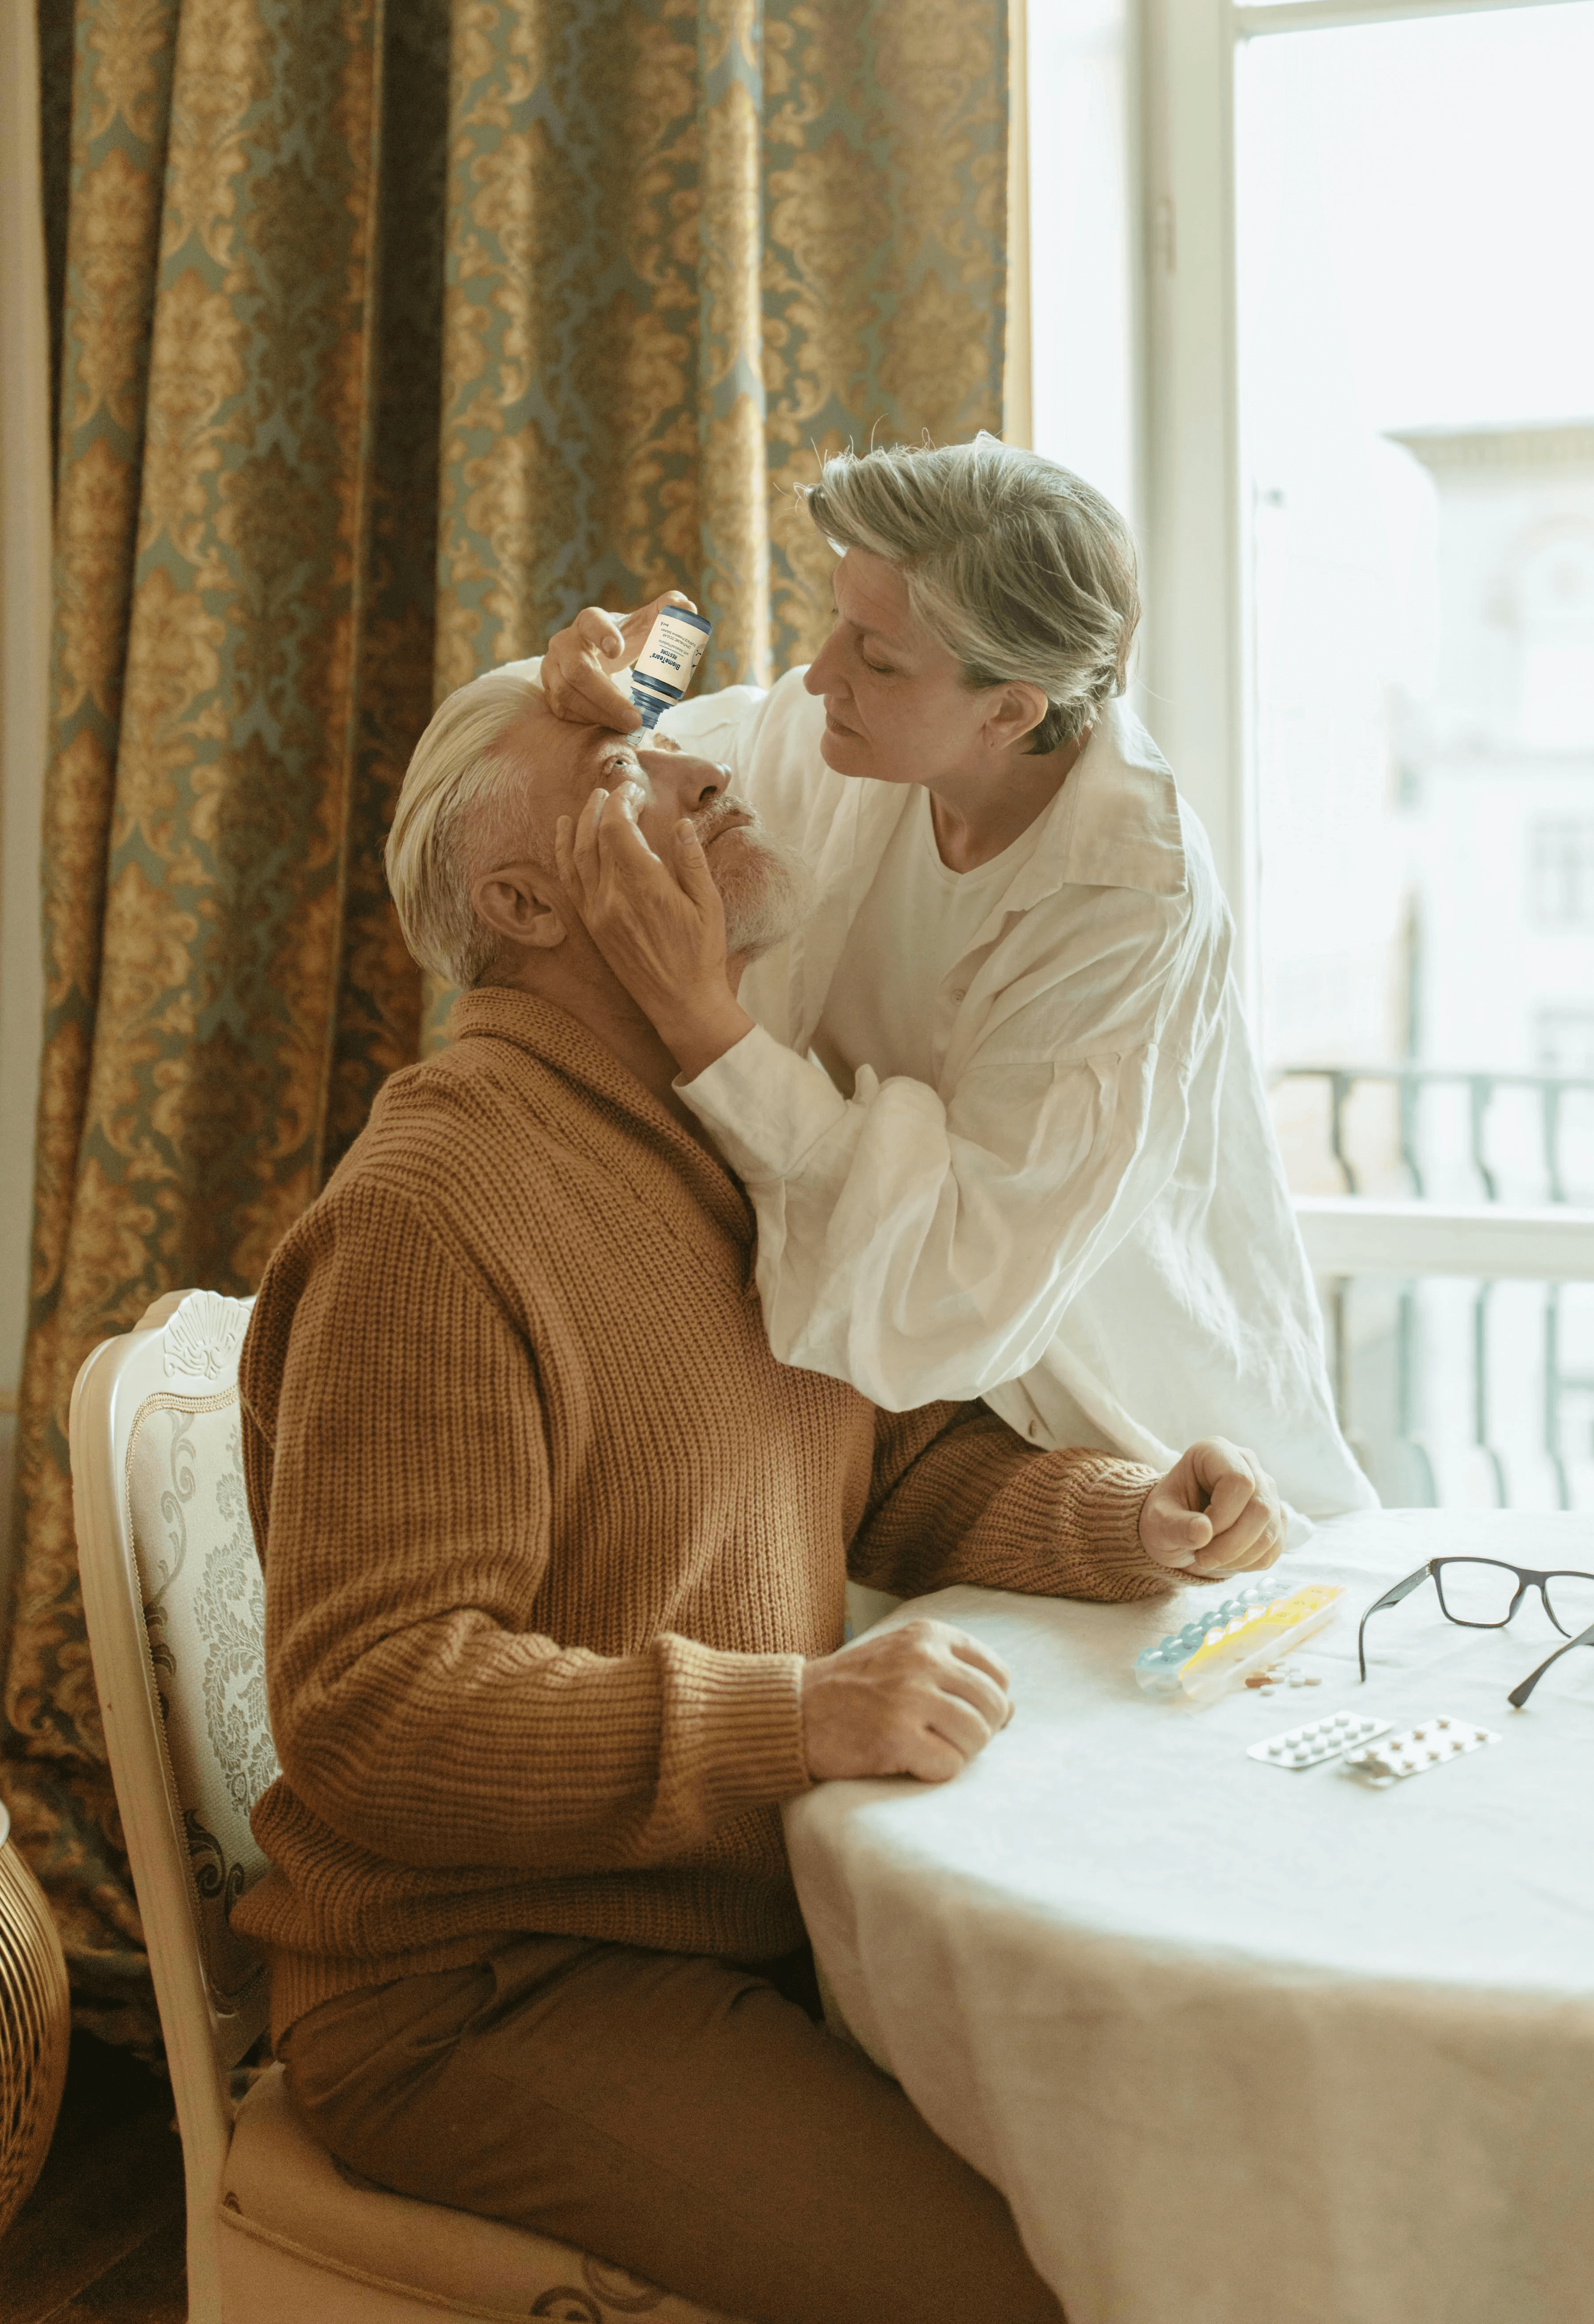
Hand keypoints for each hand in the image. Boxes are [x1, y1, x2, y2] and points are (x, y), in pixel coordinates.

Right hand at [541, 592, 695, 731]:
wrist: (589, 656)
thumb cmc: (621, 640)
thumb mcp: (642, 625)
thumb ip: (666, 613)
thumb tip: (688, 607)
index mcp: (588, 622)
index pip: (591, 622)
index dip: (602, 634)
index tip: (617, 650)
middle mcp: (564, 644)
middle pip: (578, 671)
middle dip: (608, 698)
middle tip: (635, 718)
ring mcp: (552, 669)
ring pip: (567, 695)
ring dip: (600, 714)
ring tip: (629, 727)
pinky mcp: (550, 693)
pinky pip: (564, 711)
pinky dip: (589, 721)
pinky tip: (611, 726)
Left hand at [554, 783, 751, 1077]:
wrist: (681, 1004)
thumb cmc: (701, 955)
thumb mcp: (708, 906)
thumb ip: (692, 862)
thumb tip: (680, 824)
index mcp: (644, 887)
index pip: (617, 828)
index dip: (622, 802)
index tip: (634, 790)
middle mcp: (612, 897)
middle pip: (594, 837)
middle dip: (602, 806)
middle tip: (616, 790)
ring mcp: (598, 912)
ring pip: (577, 856)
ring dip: (580, 824)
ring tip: (589, 802)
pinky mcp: (593, 926)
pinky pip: (570, 881)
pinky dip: (564, 853)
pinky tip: (565, 836)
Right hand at [800, 1618, 1014, 1783]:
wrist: (795, 1710)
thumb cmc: (853, 1688)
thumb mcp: (902, 1656)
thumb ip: (953, 1670)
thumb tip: (1011, 1709)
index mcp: (928, 1635)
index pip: (998, 1673)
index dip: (991, 1703)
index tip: (966, 1716)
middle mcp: (923, 1660)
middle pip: (994, 1707)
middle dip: (980, 1733)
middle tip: (948, 1741)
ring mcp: (910, 1698)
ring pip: (978, 1738)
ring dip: (959, 1753)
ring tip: (928, 1750)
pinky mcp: (896, 1738)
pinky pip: (949, 1766)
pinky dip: (934, 1772)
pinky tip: (910, 1763)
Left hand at [1139, 1438, 1284, 1576]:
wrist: (1178, 1528)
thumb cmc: (1166, 1517)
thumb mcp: (1157, 1522)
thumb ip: (1175, 1526)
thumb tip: (1203, 1532)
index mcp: (1215, 1452)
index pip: (1239, 1481)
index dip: (1222, 1516)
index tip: (1199, 1535)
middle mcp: (1247, 1464)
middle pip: (1260, 1508)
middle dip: (1231, 1544)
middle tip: (1203, 1559)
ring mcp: (1266, 1491)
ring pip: (1270, 1531)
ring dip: (1238, 1556)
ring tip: (1209, 1559)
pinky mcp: (1276, 1518)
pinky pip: (1274, 1548)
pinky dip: (1249, 1563)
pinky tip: (1226, 1559)